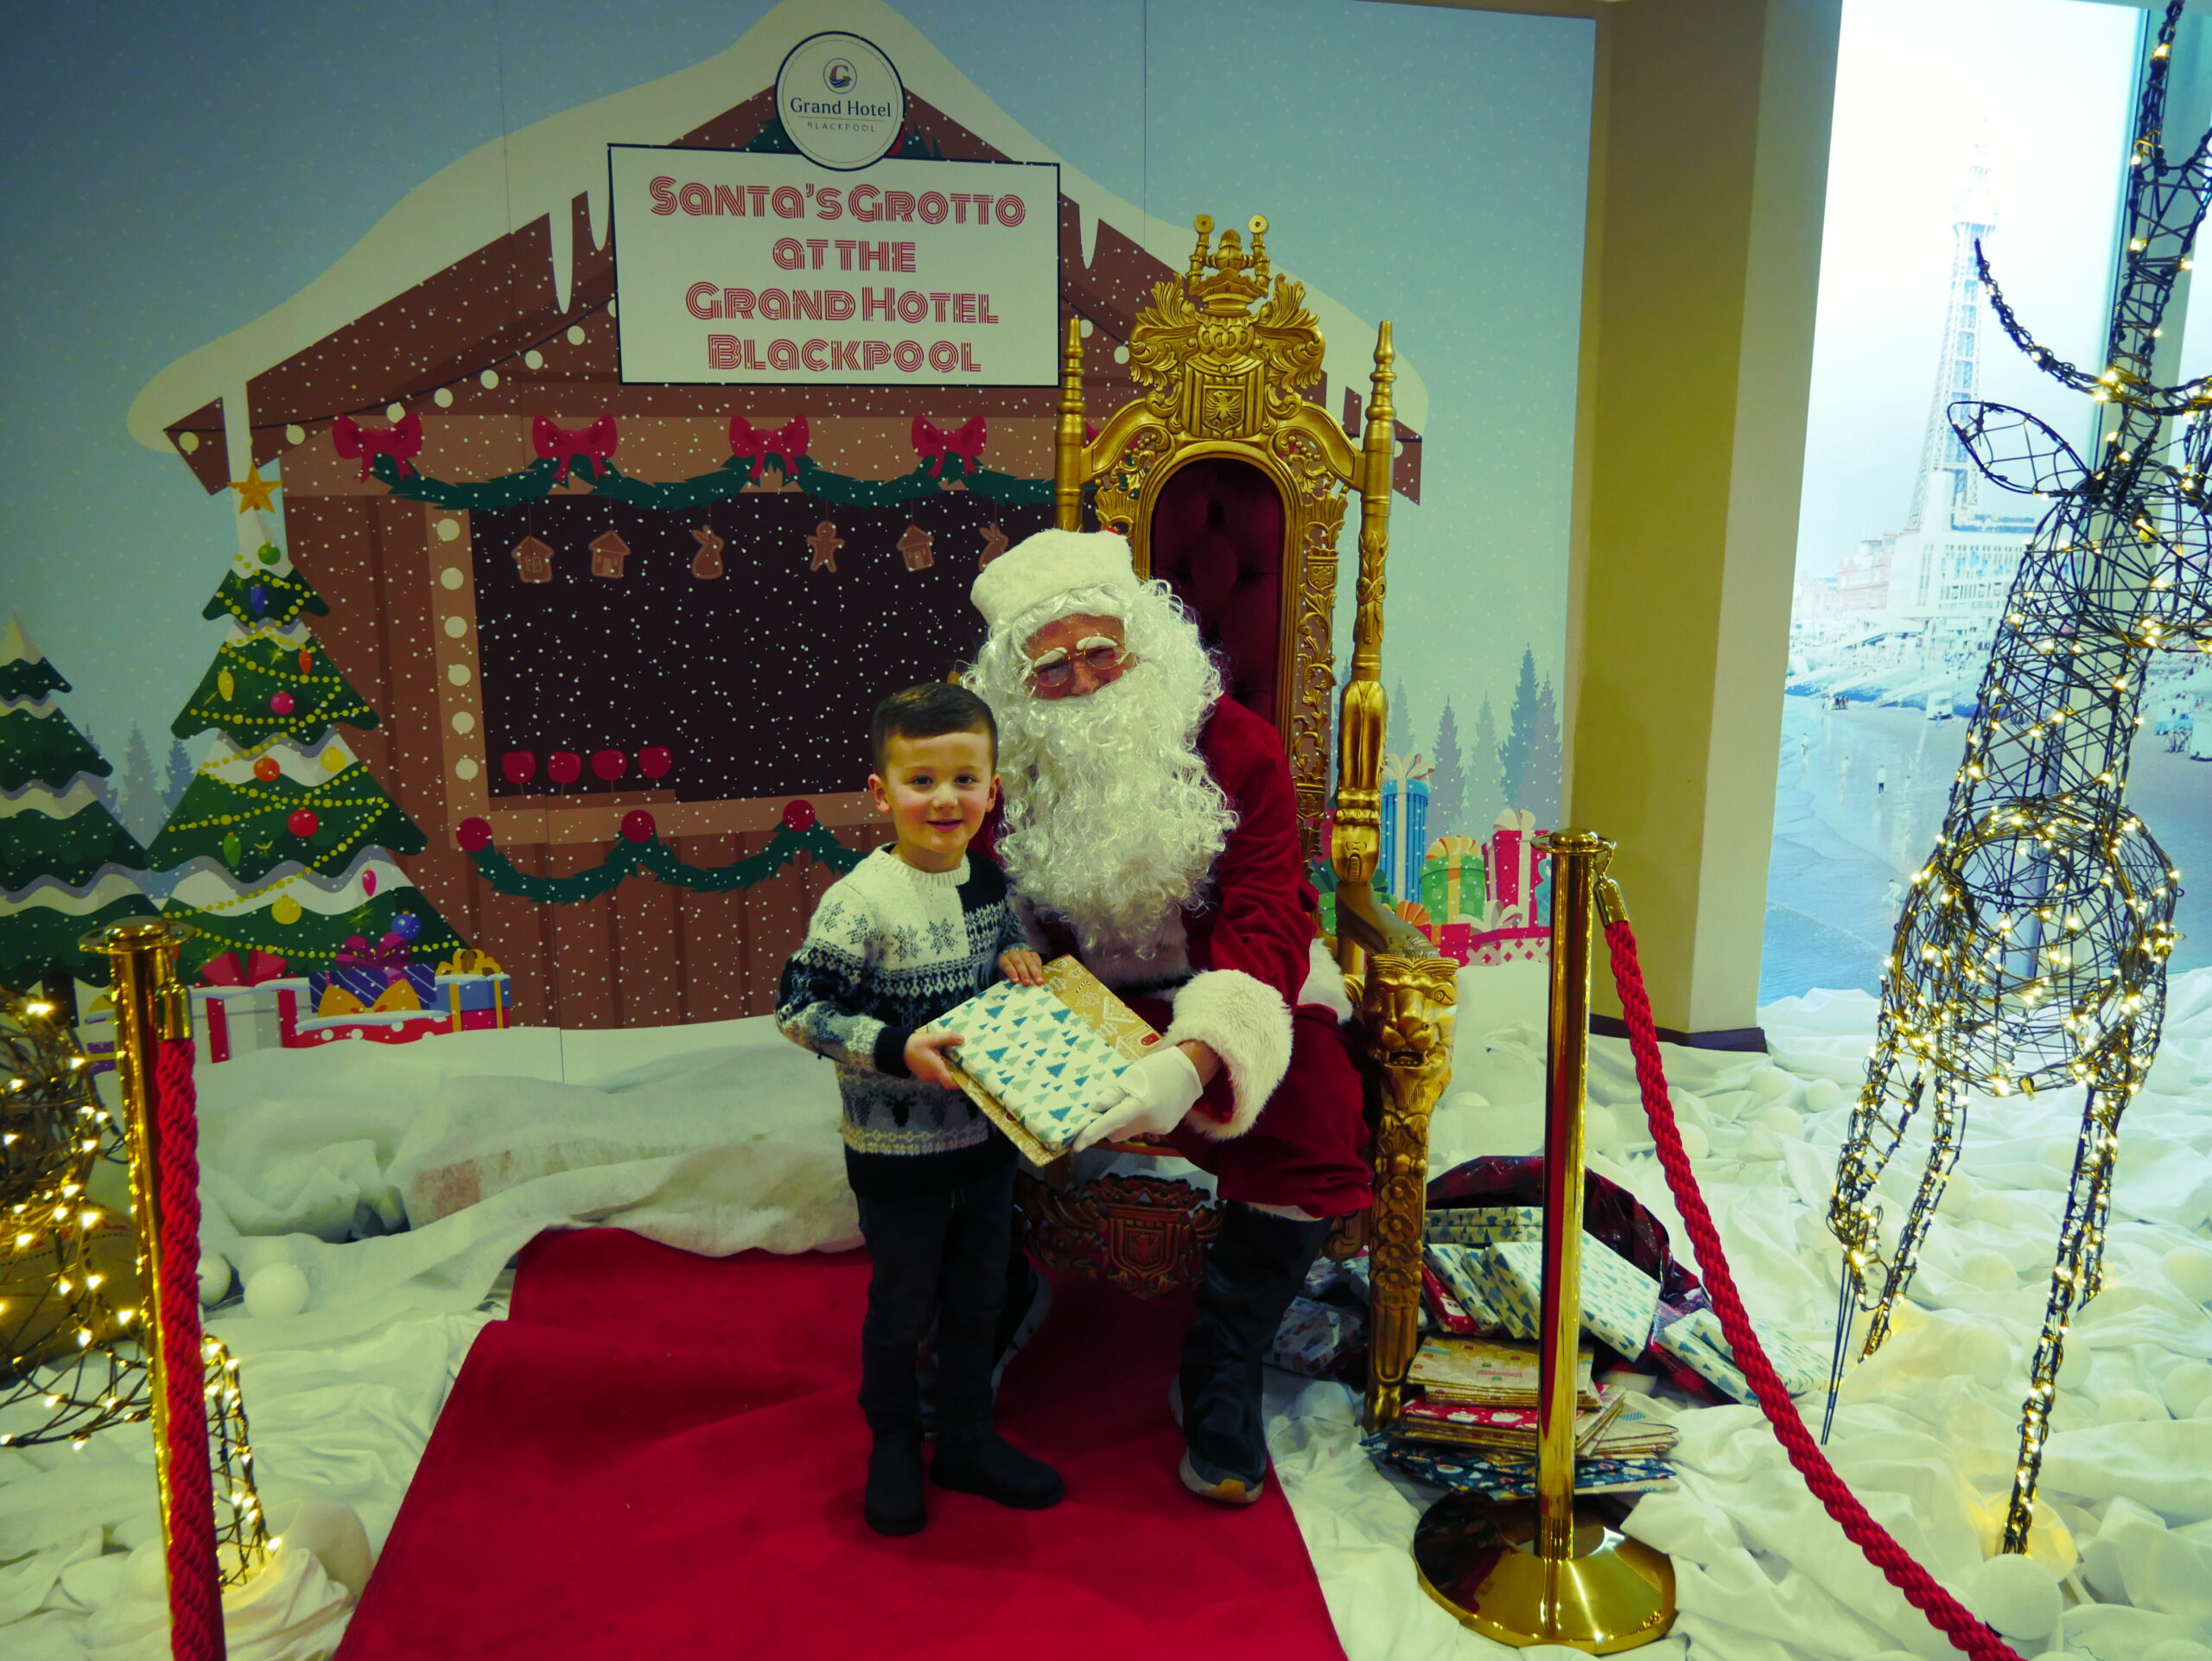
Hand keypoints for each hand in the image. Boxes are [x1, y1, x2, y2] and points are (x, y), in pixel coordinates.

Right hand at [904, 1029, 964, 1088]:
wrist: (898, 1048)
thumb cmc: (914, 1044)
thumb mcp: (931, 1039)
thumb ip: (947, 1039)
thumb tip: (962, 1040)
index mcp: (935, 1068)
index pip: (950, 1082)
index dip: (960, 1082)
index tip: (971, 1076)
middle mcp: (932, 1075)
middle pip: (949, 1078)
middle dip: (958, 1071)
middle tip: (969, 1062)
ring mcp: (928, 1075)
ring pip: (944, 1074)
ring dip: (951, 1067)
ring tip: (960, 1057)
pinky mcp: (926, 1073)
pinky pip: (938, 1072)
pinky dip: (944, 1066)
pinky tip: (948, 1056)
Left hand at [998, 948, 1045, 985]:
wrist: (1015, 963)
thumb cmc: (1009, 973)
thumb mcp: (1005, 977)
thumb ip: (1009, 982)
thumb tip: (1016, 991)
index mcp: (1003, 959)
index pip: (1007, 965)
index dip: (1011, 973)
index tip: (1015, 981)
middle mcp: (1013, 954)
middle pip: (1019, 963)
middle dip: (1024, 974)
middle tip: (1027, 983)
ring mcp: (1024, 953)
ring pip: (1029, 962)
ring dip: (1035, 973)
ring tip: (1039, 982)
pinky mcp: (1033, 954)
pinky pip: (1037, 961)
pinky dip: (1039, 969)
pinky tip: (1041, 977)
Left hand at [1072, 1045, 1204, 1152]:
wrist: (1191, 1069)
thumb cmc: (1157, 1068)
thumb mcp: (1131, 1075)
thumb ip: (1113, 1094)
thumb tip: (1095, 1107)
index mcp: (1139, 1105)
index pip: (1110, 1123)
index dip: (1092, 1134)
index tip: (1077, 1145)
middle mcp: (1150, 1122)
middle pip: (1117, 1133)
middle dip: (1108, 1125)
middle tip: (1104, 1110)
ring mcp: (1159, 1128)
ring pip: (1130, 1132)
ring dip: (1123, 1123)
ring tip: (1131, 1102)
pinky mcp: (1166, 1129)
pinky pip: (1143, 1129)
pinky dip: (1138, 1121)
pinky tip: (1146, 1104)